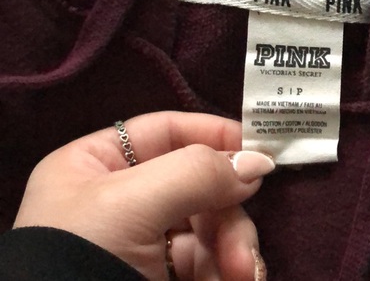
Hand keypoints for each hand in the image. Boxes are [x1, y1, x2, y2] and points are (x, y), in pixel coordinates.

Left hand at [13, 111, 274, 279]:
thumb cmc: (82, 256)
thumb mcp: (131, 204)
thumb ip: (196, 173)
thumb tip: (257, 163)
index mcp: (96, 164)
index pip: (166, 131)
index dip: (214, 134)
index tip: (260, 150)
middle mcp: (121, 198)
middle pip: (196, 182)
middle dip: (227, 213)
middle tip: (241, 245)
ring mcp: (142, 241)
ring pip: (208, 224)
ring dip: (233, 247)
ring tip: (243, 274)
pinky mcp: (160, 278)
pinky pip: (206, 261)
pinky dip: (225, 270)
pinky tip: (234, 280)